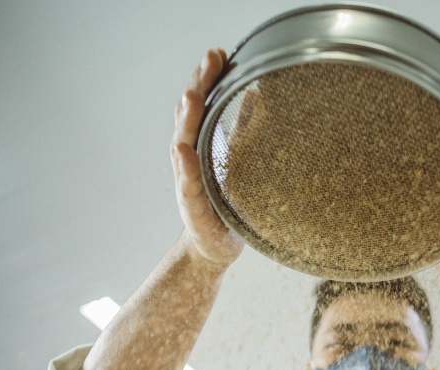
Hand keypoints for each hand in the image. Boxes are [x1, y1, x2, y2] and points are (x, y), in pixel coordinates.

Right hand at [171, 48, 244, 266]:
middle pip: (189, 116)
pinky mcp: (192, 207)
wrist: (213, 247)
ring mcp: (187, 182)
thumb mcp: (239, 160)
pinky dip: (186, 167)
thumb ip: (242, 129)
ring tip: (193, 96)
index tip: (219, 53)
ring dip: (187, 119)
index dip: (207, 77)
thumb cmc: (225, 202)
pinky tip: (184, 150)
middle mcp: (189, 159)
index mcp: (200, 144)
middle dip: (199, 85)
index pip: (201, 104)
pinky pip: (188, 185)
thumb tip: (256, 93)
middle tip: (210, 59)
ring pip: (182, 144)